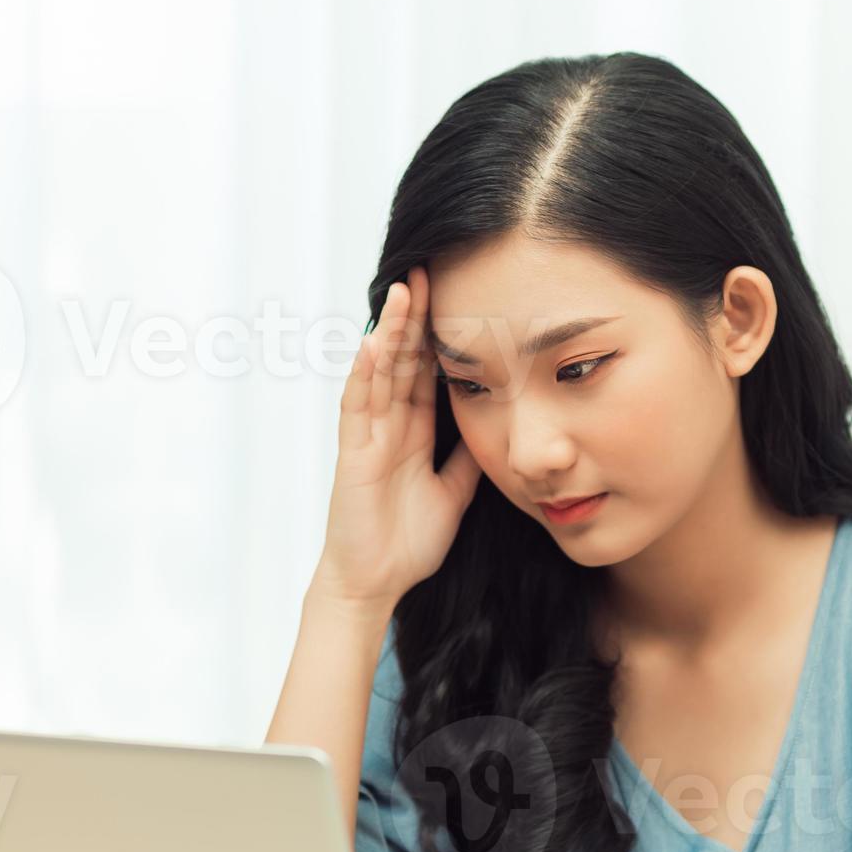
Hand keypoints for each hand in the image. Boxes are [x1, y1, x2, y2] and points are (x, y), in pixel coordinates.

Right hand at [315, 265, 482, 610]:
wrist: (376, 584)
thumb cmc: (409, 541)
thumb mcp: (457, 490)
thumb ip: (469, 455)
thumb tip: (498, 423)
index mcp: (414, 431)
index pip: (427, 369)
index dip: (439, 332)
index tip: (455, 292)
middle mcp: (389, 425)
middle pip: (403, 359)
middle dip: (415, 315)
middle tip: (429, 268)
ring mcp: (369, 437)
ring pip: (380, 372)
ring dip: (390, 331)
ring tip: (403, 290)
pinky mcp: (353, 455)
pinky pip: (358, 408)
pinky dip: (364, 375)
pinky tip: (372, 344)